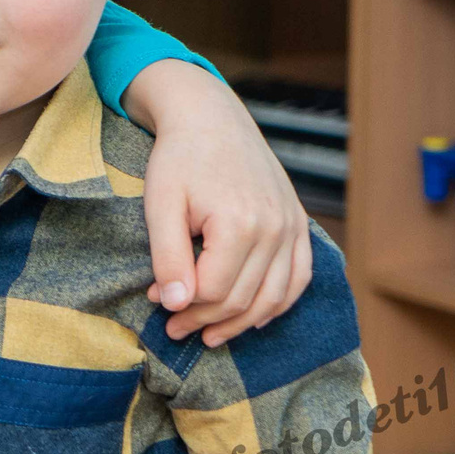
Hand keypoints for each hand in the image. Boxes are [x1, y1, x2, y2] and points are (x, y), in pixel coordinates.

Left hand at [127, 61, 311, 346]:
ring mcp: (292, 226)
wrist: (211, 118)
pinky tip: (253, 318)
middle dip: (206, 321)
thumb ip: (168, 257)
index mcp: (240, 224)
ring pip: (274, 297)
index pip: (214, 291)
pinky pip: (298, 278)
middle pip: (243, 299)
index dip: (182, 307)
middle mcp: (275, 229)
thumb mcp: (160, 205)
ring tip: (210, 335)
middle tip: (175, 329)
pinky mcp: (298, 223)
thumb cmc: (179, 159)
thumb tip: (174, 304)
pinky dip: (278, 303)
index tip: (156, 306)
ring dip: (241, 323)